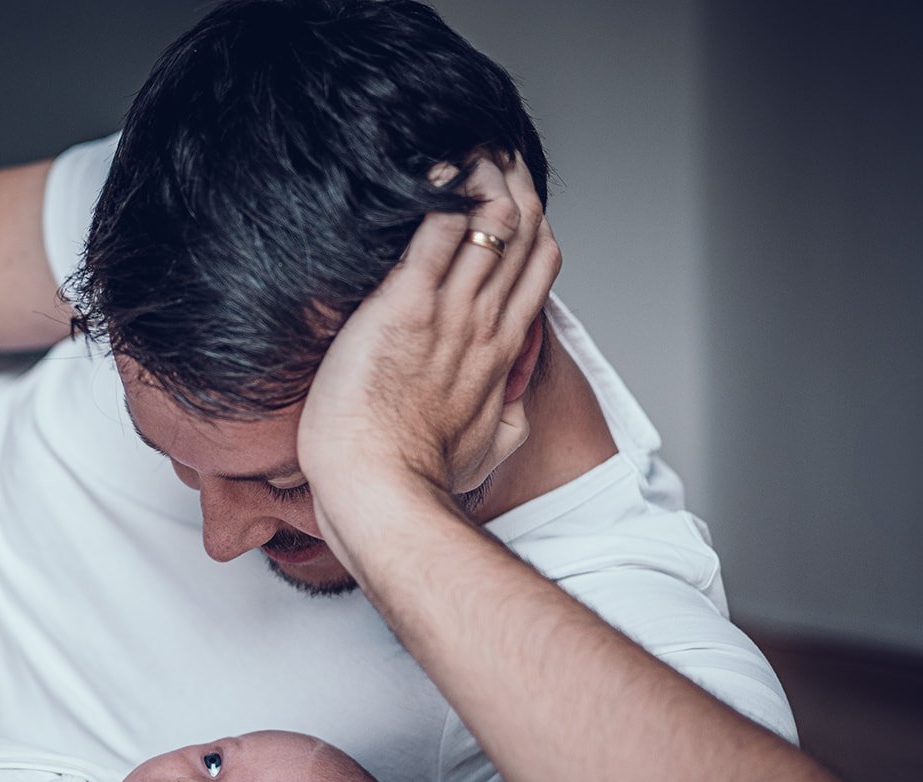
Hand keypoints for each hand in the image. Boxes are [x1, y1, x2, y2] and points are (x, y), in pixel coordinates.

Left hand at [298, 154, 560, 508]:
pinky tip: (430, 170)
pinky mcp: (405, 307)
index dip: (533, 222)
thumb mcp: (486, 450)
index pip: (538, 267)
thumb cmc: (422, 478)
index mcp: (501, 351)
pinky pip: (435, 233)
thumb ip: (506, 418)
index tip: (516, 195)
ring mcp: (449, 313)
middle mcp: (484, 323)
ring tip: (465, 147)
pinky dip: (437, 196)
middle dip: (514, 180)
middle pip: (523, 230)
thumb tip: (513, 406)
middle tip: (493, 149)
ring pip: (491, 220)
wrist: (384, 492)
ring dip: (481, 175)